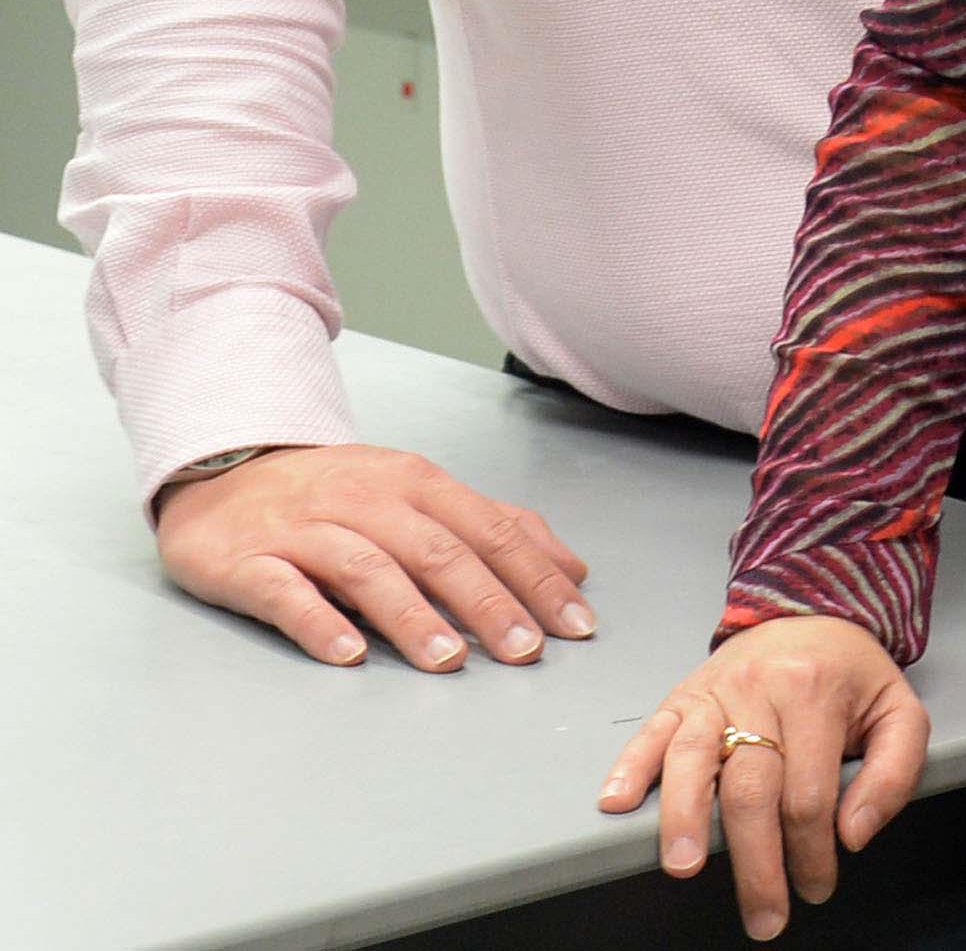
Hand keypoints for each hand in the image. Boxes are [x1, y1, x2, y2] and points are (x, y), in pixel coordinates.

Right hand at [154, 442, 593, 669]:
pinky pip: (284, 592)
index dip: (536, 577)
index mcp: (416, 483)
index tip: (575, 625)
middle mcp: (366, 500)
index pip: (490, 531)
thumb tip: (572, 569)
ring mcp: (305, 530)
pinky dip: (318, 621)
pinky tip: (347, 654)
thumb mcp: (420, 494)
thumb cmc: (336, 492)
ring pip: (367, 569)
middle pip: (437, 551)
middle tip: (523, 650)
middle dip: (486, 602)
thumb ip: (494, 526)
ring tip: (448, 659)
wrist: (225, 470)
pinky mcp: (247, 562)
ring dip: (411, 615)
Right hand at [597, 615, 927, 941]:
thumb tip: (854, 834)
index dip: (812, 851)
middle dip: (756, 863)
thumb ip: (894, 772)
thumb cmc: (852, 674)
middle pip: (751, 790)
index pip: (810, 793)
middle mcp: (760, 691)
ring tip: (684, 866)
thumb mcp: (900, 711)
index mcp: (817, 695)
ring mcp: (714, 694)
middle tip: (763, 915)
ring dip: (684, 820)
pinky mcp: (682, 697)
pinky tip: (618, 802)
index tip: (816, 886)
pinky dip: (630, 768)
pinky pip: (651, 733)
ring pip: (693, 761)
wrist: (811, 612)